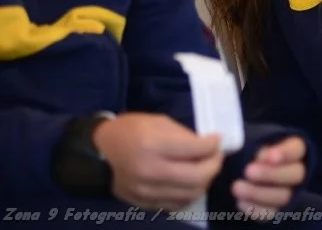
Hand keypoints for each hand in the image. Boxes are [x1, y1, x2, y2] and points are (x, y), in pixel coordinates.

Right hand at [93, 113, 223, 210]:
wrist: (100, 151)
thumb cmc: (132, 130)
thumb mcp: (159, 122)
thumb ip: (185, 136)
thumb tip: (209, 146)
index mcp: (152, 145)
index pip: (196, 150)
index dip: (213, 144)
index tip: (217, 139)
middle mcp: (148, 171)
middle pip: (197, 177)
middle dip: (214, 165)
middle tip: (216, 156)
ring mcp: (144, 191)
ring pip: (190, 194)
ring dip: (205, 181)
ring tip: (205, 168)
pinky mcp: (142, 203)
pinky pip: (176, 204)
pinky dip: (189, 193)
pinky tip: (190, 181)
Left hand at [232, 136, 305, 219]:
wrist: (241, 170)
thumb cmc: (249, 150)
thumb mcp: (250, 142)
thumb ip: (254, 146)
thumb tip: (257, 156)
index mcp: (294, 149)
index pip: (296, 149)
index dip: (284, 153)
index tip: (266, 156)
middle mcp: (296, 171)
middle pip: (295, 174)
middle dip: (271, 174)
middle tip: (248, 171)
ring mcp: (289, 192)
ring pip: (284, 196)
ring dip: (259, 192)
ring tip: (236, 187)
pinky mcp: (275, 209)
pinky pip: (270, 213)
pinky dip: (255, 209)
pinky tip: (239, 201)